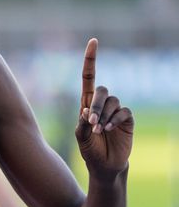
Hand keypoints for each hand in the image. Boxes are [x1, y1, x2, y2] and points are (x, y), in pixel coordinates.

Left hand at [75, 38, 133, 179]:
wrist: (104, 165)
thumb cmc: (89, 149)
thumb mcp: (80, 136)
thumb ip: (82, 122)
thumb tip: (88, 110)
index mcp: (87, 102)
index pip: (89, 76)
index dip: (91, 59)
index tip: (94, 41)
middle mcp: (101, 103)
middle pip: (101, 89)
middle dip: (96, 103)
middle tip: (91, 121)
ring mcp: (115, 110)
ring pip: (112, 101)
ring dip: (104, 115)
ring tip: (99, 131)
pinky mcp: (127, 119)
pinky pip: (123, 111)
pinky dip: (115, 119)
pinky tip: (109, 130)